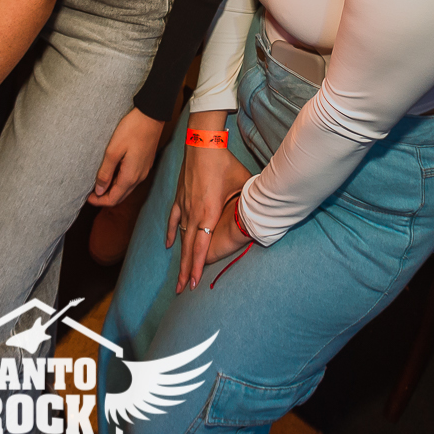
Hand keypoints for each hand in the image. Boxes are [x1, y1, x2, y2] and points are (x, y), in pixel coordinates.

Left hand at [88, 110, 162, 207]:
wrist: (151, 116)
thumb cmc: (131, 130)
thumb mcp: (113, 151)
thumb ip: (105, 173)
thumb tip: (99, 191)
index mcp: (130, 176)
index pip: (113, 199)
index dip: (99, 201)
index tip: (87, 198)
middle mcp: (139, 177)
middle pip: (121, 196)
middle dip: (105, 198)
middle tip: (90, 193)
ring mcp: (144, 171)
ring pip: (126, 189)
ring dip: (113, 190)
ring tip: (99, 183)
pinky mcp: (145, 164)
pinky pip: (131, 180)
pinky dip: (120, 182)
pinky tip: (112, 173)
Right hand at [167, 135, 250, 291]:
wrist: (202, 144)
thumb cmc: (224, 163)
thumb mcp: (243, 183)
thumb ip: (249, 199)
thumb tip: (264, 209)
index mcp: (208, 212)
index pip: (200, 247)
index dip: (196, 266)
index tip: (193, 283)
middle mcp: (193, 213)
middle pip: (187, 248)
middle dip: (185, 270)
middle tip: (182, 289)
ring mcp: (184, 205)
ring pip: (180, 237)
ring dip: (179, 256)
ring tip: (179, 274)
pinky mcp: (179, 197)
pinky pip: (173, 220)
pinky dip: (171, 233)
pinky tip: (169, 245)